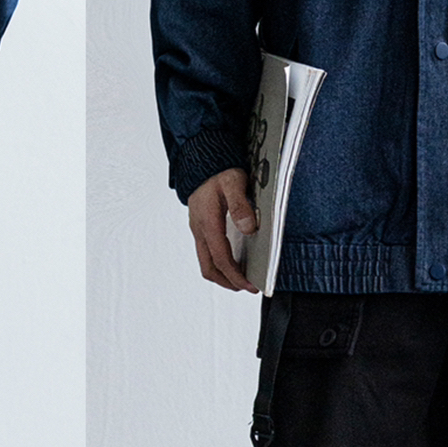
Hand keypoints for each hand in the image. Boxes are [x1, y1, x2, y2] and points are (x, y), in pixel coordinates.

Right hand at [187, 168, 259, 292]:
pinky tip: (232, 261)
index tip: (249, 285)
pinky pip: (206, 252)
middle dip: (228, 282)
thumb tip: (248, 228)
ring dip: (222, 275)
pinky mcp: (200, 227)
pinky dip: (218, 263)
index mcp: (208, 223)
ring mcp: (198, 229)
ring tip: (240, 279)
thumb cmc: (218, 170)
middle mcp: (199, 230)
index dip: (235, 275)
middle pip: (209, 268)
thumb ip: (240, 205)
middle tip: (247, 287)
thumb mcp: (234, 182)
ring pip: (206, 262)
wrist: (201, 159)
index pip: (221, 258)